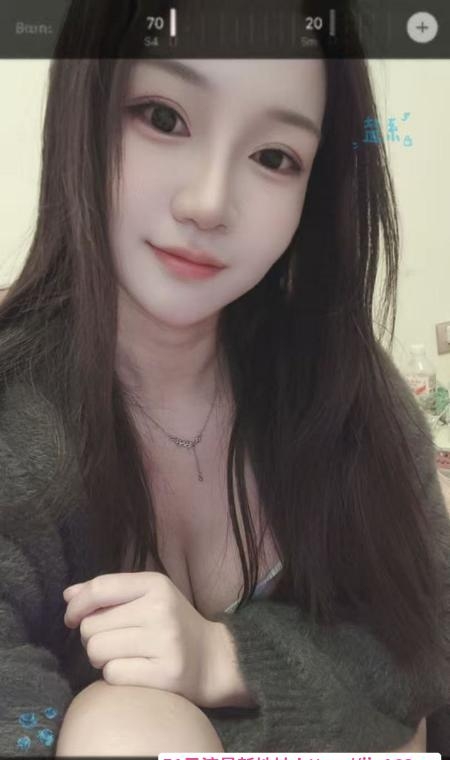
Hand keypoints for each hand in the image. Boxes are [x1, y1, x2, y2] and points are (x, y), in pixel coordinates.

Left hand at [62, 571, 228, 707]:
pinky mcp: (165, 674)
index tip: (71, 618)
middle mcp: (160, 609)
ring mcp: (164, 642)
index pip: (100, 588)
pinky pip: (112, 675)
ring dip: (100, 658)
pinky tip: (133, 670)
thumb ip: (108, 593)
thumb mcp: (147, 596)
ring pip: (97, 651)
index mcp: (155, 584)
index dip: (76, 605)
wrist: (213, 658)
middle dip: (91, 636)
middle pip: (91, 625)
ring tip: (120, 655)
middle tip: (111, 640)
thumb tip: (68, 594)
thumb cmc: (171, 624)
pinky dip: (115, 675)